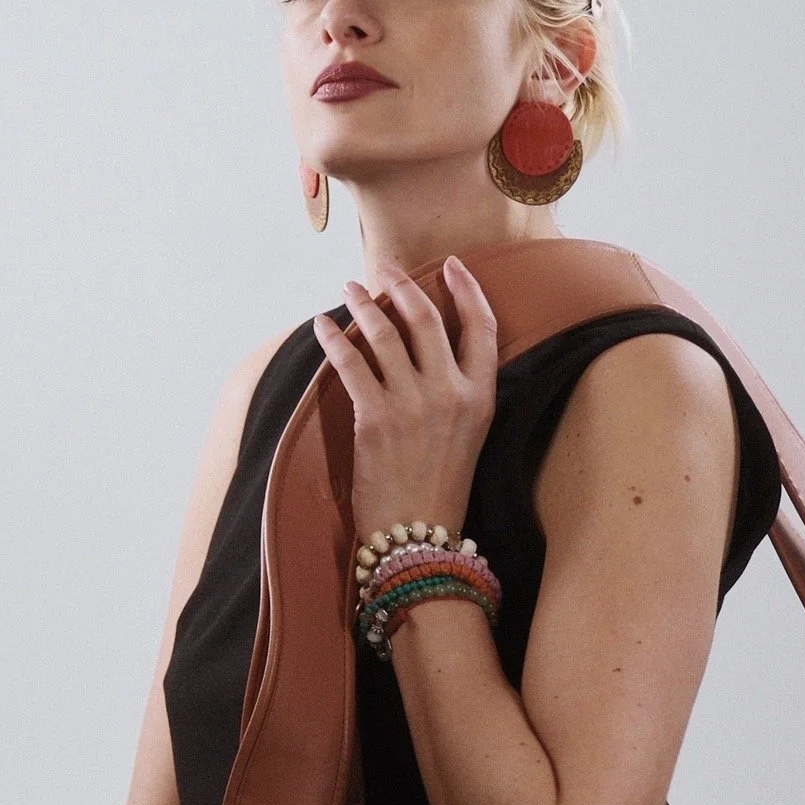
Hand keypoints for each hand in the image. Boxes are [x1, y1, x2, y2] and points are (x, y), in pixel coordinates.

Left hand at [312, 257, 497, 543]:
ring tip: (351, 289)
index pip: (482, 327)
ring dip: (365, 304)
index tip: (452, 266)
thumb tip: (426, 348)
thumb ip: (458, 392)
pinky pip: (351, 363)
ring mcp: (414, 404)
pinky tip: (322, 326)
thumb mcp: (469, 436)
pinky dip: (333, 339)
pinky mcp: (376, 419)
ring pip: (386, 334)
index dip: (468, 290)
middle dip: (403, 286)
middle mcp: (452, 394)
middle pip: (427, 319)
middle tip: (384, 269)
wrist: (419, 537)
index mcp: (481, 397)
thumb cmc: (440, 489)